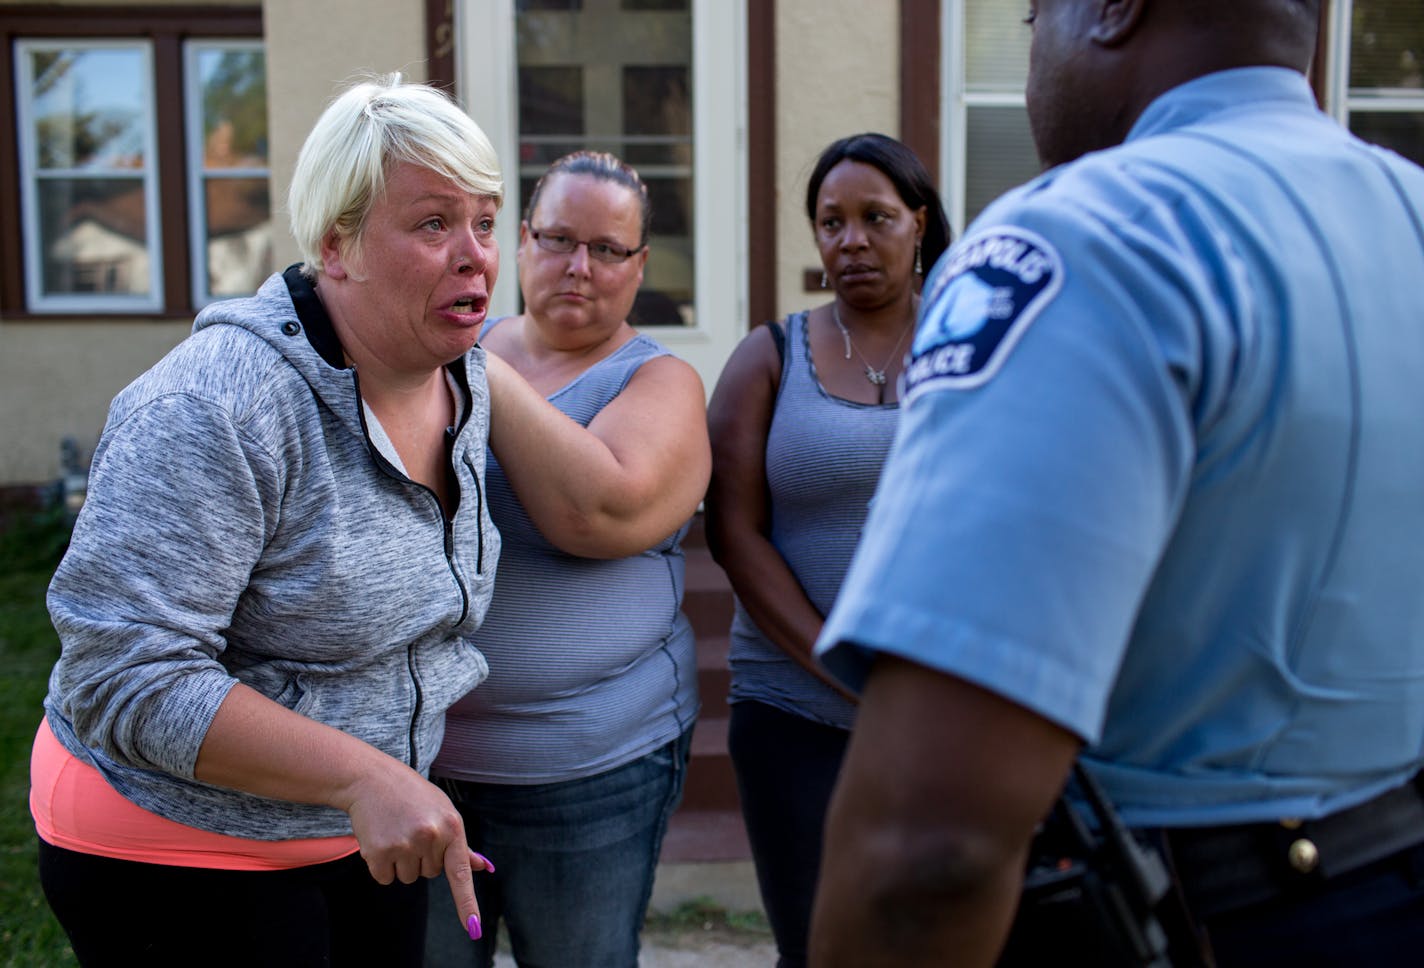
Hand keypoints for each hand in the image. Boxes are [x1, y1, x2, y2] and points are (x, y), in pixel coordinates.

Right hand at [342, 761, 490, 937]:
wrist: (372, 779)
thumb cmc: (413, 796)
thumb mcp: (444, 812)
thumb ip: (460, 845)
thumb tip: (482, 867)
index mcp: (451, 826)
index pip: (460, 873)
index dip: (467, 904)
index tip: (473, 928)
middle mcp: (430, 837)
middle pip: (430, 874)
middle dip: (422, 857)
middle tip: (412, 829)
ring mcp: (403, 845)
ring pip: (408, 878)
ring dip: (402, 862)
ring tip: (397, 831)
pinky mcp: (378, 852)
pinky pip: (385, 878)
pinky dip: (382, 866)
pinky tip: (381, 840)